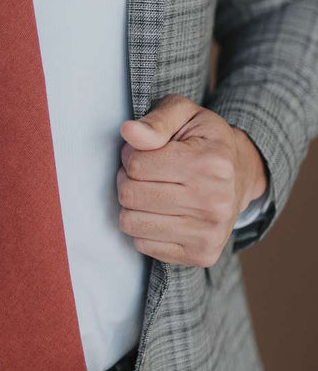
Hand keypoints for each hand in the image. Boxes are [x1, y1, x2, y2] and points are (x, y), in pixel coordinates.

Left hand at [116, 94, 268, 265]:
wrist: (241, 174)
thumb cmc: (204, 140)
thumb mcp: (184, 115)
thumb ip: (156, 121)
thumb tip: (128, 132)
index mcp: (211, 163)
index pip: (136, 163)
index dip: (131, 154)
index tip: (147, 152)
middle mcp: (214, 202)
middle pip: (130, 194)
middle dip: (128, 179)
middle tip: (146, 173)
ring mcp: (209, 233)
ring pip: (131, 223)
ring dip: (133, 205)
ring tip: (152, 191)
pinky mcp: (201, 255)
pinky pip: (142, 244)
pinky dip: (144, 227)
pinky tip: (162, 213)